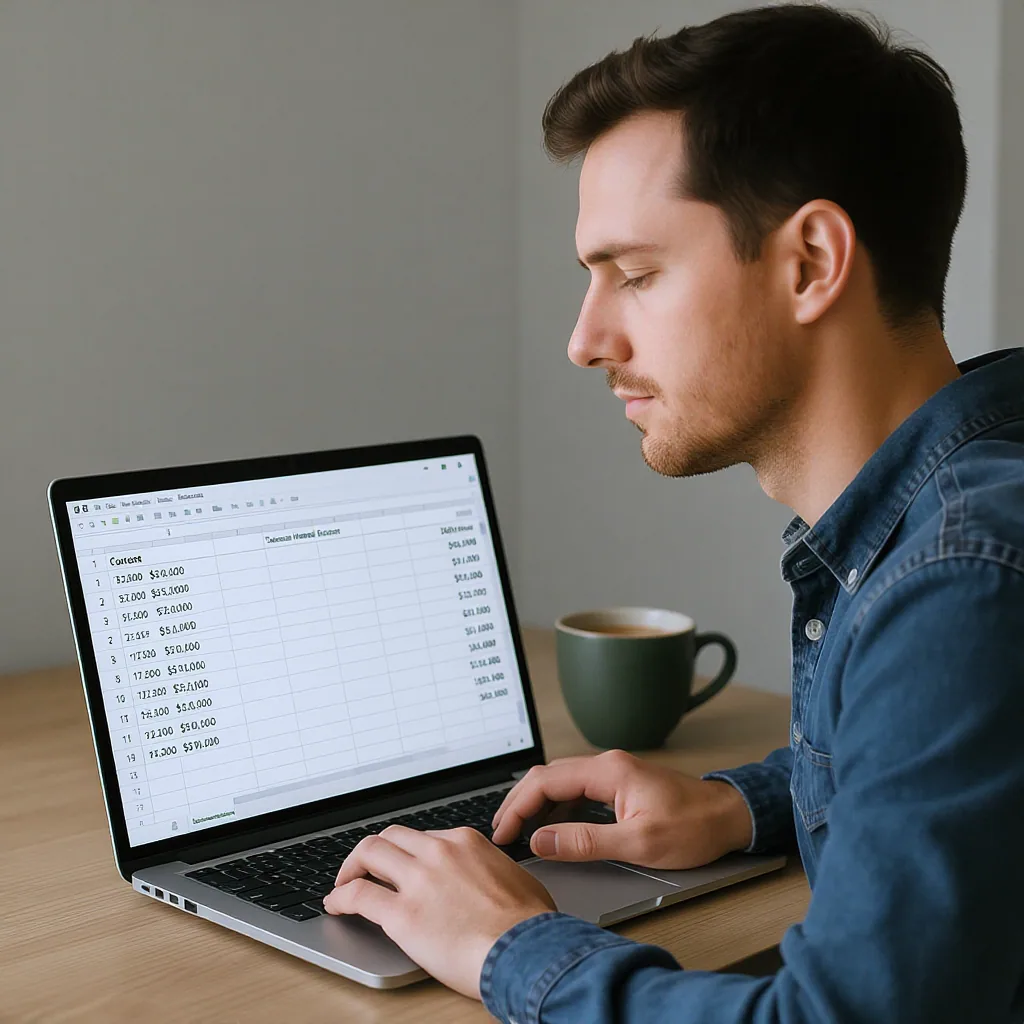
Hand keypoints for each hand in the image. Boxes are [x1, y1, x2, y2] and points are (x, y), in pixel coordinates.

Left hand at [323, 825, 555, 998]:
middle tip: (366, 867)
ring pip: (369, 853)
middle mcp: (438, 852)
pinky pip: (358, 896)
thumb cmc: (530, 924)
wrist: (526, 950)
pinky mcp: (401, 914)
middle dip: (374, 850)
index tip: (402, 865)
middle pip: (391, 836)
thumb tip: (492, 879)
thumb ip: (492, 870)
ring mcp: (418, 880)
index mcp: (465, 842)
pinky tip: (335, 904)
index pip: (423, 836)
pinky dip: (340, 897)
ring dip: (351, 866)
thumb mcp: (515, 878)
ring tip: (344, 882)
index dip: (408, 853)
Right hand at [491, 748, 752, 868]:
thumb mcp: (639, 843)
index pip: (545, 781)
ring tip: (517, 832)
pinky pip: (576, 790)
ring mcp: (613, 772)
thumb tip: (541, 841)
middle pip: (546, 776)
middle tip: (501, 832)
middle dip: (518, 802)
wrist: (731, 816)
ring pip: (559, 782)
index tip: (503, 833)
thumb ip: (585, 841)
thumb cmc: (695, 828)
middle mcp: (607, 764)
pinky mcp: (619, 783)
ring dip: (535, 804)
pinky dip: (555, 807)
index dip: (518, 807)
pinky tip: (550, 828)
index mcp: (608, 771)